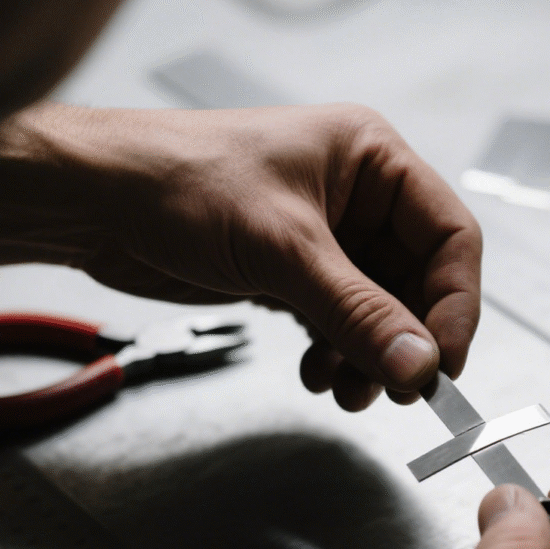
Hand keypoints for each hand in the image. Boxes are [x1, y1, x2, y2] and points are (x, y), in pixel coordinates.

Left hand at [0, 103, 480, 410]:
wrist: (92, 200)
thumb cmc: (178, 183)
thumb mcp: (284, 250)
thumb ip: (358, 312)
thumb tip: (421, 366)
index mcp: (373, 160)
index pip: (450, 238)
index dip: (456, 305)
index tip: (444, 363)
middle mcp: (359, 197)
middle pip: (419, 282)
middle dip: (406, 340)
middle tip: (396, 388)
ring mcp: (328, 237)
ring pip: (380, 310)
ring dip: (370, 356)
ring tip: (346, 388)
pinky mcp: (296, 271)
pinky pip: (341, 322)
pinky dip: (338, 353)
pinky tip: (317, 371)